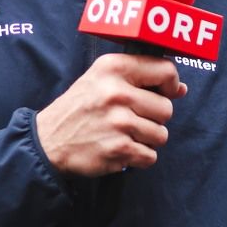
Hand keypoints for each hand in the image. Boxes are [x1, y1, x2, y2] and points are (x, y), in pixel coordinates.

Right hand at [35, 52, 186, 175]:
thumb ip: (141, 78)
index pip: (165, 71)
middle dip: (154, 118)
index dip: (171, 84)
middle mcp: (117, 93)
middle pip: (167, 109)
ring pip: (161, 135)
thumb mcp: (102, 79)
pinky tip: (120, 149)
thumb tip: (180, 89)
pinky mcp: (118, 149)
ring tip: (124, 135)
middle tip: (131, 120)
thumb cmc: (80, 108)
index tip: (164, 93)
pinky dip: (138, 158)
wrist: (47, 141)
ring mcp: (118, 122)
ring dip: (146, 139)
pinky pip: (150, 156)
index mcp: (113, 68)